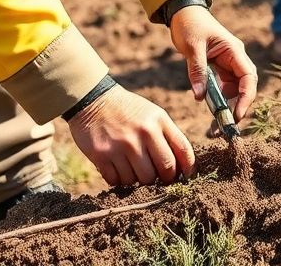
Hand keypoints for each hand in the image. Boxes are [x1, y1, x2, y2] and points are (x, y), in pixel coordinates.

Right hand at [68, 86, 193, 186]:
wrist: (91, 99)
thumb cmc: (127, 110)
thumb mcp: (152, 114)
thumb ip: (167, 136)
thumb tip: (181, 166)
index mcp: (158, 121)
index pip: (182, 150)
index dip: (188, 168)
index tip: (187, 176)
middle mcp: (143, 133)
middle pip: (164, 170)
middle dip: (163, 178)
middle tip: (157, 176)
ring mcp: (122, 145)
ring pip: (141, 180)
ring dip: (139, 179)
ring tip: (133, 167)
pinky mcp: (102, 155)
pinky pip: (118, 181)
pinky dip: (120, 180)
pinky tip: (118, 168)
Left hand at [169, 5, 257, 120]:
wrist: (184, 13)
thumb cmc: (190, 25)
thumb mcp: (192, 47)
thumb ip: (197, 71)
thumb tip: (199, 97)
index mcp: (234, 51)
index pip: (248, 77)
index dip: (247, 97)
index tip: (237, 114)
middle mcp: (235, 59)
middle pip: (245, 87)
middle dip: (239, 106)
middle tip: (226, 125)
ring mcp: (228, 65)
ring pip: (235, 91)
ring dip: (228, 107)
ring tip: (216, 126)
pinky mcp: (219, 70)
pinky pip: (223, 89)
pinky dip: (219, 102)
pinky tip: (212, 115)